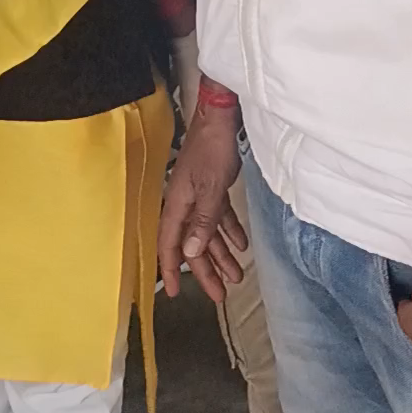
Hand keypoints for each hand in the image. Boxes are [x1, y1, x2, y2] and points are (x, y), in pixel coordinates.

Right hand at [158, 93, 244, 301]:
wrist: (220, 117)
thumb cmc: (212, 150)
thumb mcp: (210, 188)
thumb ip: (202, 221)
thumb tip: (192, 252)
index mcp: (178, 204)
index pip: (170, 244)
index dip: (172, 269)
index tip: (175, 293)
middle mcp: (185, 203)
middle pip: (192, 244)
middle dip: (206, 270)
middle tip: (220, 295)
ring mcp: (199, 195)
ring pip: (207, 233)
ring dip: (221, 254)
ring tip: (237, 276)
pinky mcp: (213, 187)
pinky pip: (219, 217)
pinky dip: (229, 231)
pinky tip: (241, 245)